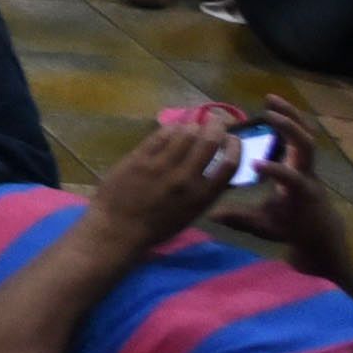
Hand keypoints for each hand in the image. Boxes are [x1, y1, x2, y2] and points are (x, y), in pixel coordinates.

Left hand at [88, 117, 245, 247]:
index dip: (235, 146)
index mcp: (202, 196)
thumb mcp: (190, 214)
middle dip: (216, 126)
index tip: (232, 139)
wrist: (118, 230)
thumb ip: (205, 191)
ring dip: (192, 126)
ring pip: (186, 133)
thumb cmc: (156, 227)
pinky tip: (171, 130)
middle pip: (210, 141)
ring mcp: (161, 166)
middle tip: (215, 122)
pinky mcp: (140, 158)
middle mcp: (186, 178)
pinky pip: (161, 135)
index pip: (230, 163)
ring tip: (191, 127)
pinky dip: (170, 129)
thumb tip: (218, 166)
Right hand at [239, 95, 335, 247]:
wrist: (319, 227)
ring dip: (291, 115)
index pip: (291, 177)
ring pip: (306, 133)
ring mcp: (307, 162)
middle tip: (268, 113)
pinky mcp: (303, 156)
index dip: (276, 169)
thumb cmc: (292, 227)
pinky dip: (291, 117)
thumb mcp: (265, 227)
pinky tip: (275, 106)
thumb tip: (212, 214)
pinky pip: (301, 132)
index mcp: (300, 191)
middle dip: (290, 128)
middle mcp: (307, 172)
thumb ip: (240, 219)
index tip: (254, 164)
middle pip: (307, 145)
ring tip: (271, 99)